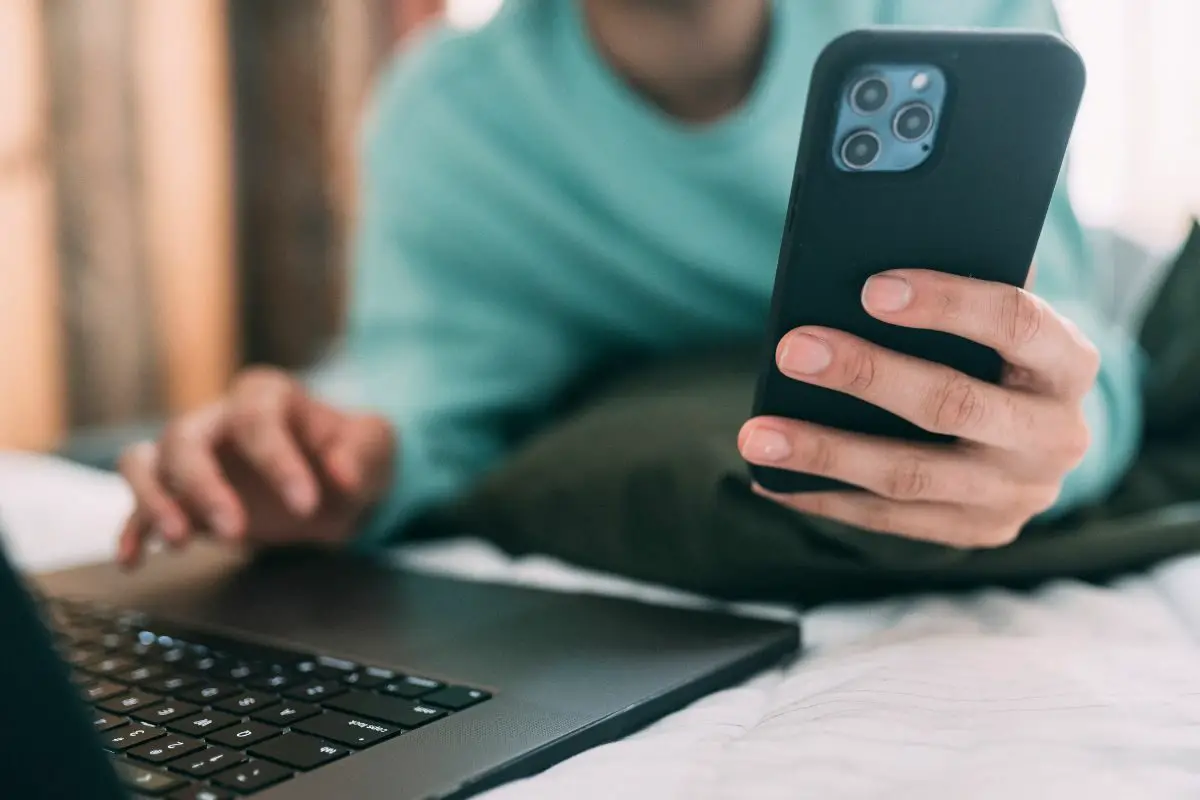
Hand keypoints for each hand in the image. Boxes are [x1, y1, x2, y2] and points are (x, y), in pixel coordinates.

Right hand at [116, 367, 395, 566]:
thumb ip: (362, 453)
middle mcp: (220, 419)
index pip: (257, 419)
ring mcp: (194, 457)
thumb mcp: (376, 446)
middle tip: (236, 531)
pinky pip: (138, 505)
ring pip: (146, 462)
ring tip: (179, 540)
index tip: (305, 502)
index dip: (277, 461)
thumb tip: (342, 475)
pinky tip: (136, 560)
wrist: (341, 485)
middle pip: (186, 438)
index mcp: (268, 396)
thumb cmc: (353, 455)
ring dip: (155, 500)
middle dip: (204, 486)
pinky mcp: (180, 495)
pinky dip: (132, 531)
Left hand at [738, 269, 1098, 548]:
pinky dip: (823, 497)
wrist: (1040, 440)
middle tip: (792, 350)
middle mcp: (1054, 435)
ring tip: (755, 436)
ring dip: (824, 453)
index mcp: (1068, 363)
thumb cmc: (1000, 354)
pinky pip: (888, 520)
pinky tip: (769, 479)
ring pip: (910, 476)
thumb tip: (878, 239)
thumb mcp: (1002, 317)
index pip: (1016, 322)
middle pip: (952, 404)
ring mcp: (1017, 494)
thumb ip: (967, 279)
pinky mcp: (978, 531)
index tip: (870, 288)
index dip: (946, 303)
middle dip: (865, 376)